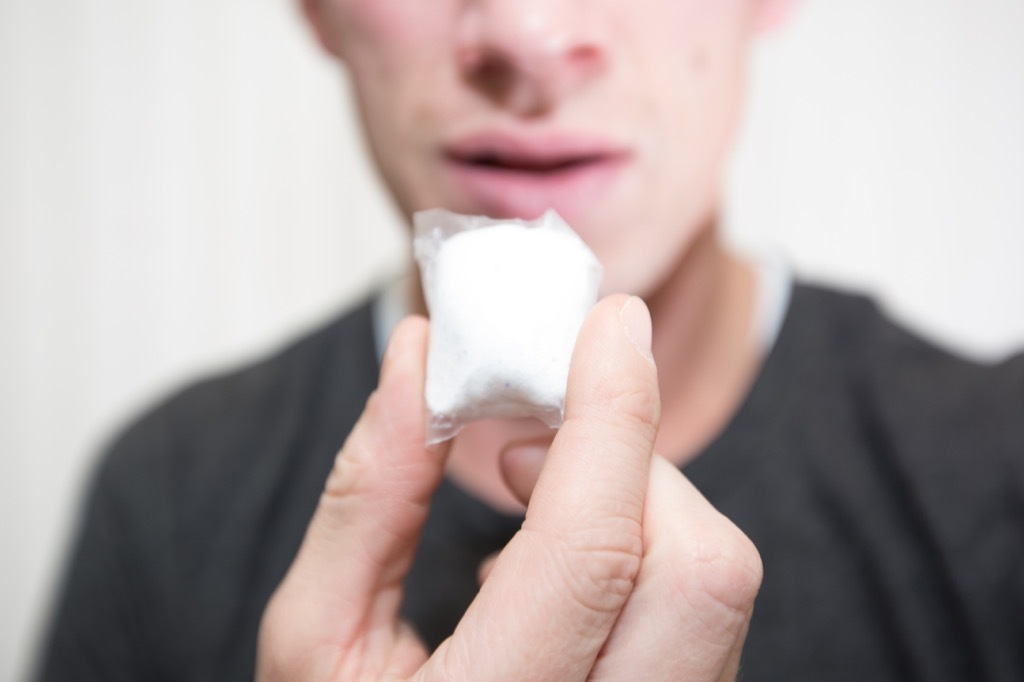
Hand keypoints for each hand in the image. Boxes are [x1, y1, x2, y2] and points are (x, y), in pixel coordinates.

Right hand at [256, 295, 761, 680]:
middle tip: (531, 442)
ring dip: (635, 506)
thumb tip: (415, 358)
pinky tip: (560, 580)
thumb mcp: (310, 643)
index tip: (609, 319)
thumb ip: (367, 496)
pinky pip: (703, 619)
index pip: (596, 544)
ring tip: (525, 521)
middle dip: (629, 463)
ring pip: (716, 590)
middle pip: (702, 566)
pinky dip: (644, 557)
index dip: (612, 409)